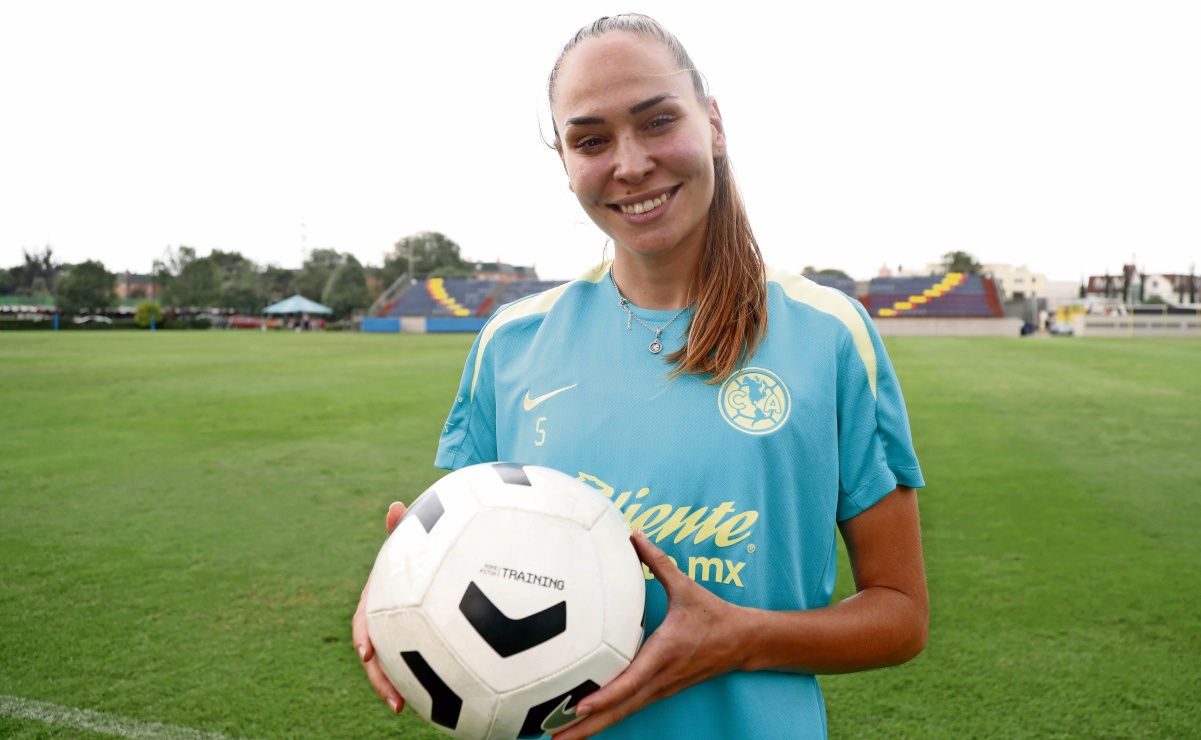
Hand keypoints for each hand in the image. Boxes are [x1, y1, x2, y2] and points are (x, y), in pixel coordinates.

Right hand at [353, 501, 407, 713]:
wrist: (425, 571)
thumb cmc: (414, 558)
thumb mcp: (407, 544)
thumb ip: (401, 530)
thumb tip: (396, 506)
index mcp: (376, 600)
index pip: (364, 620)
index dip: (363, 636)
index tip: (367, 651)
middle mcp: (382, 622)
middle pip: (373, 654)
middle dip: (378, 676)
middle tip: (393, 697)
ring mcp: (395, 636)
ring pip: (389, 665)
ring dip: (391, 687)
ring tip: (403, 707)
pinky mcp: (411, 645)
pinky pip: (408, 667)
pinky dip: (413, 684)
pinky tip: (431, 703)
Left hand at [552, 530, 744, 739]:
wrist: (743, 643)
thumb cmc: (714, 615)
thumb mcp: (687, 587)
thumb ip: (658, 562)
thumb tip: (635, 535)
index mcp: (663, 654)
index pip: (631, 681)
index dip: (605, 696)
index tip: (578, 706)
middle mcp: (659, 678)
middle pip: (619, 711)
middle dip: (586, 727)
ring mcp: (660, 689)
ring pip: (622, 714)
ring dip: (592, 729)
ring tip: (557, 739)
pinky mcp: (659, 690)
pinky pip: (629, 708)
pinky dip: (605, 718)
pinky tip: (583, 723)